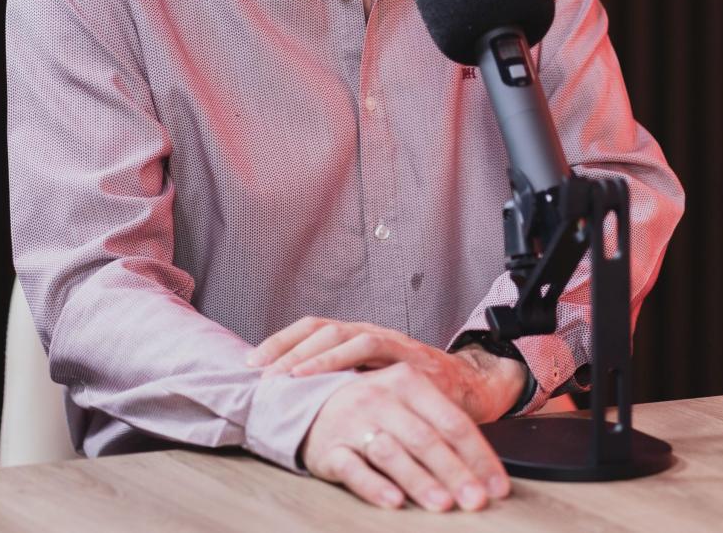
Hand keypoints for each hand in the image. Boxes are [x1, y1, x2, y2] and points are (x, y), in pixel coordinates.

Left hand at [249, 317, 526, 423]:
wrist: (471, 391)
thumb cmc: (417, 392)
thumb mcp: (374, 383)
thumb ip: (344, 382)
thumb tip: (293, 395)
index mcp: (360, 338)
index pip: (314, 328)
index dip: (281, 341)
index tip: (251, 362)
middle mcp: (373, 334)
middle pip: (323, 327)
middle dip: (288, 348)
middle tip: (260, 370)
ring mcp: (393, 343)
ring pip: (345, 335)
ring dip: (313, 355)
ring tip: (286, 376)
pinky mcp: (410, 357)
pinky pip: (373, 351)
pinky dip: (346, 361)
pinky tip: (329, 380)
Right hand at [298, 362, 510, 510]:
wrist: (308, 403)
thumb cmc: (372, 408)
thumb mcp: (407, 403)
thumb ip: (440, 428)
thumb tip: (483, 470)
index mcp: (407, 382)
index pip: (452, 422)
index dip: (479, 456)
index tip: (497, 486)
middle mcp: (380, 398)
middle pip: (426, 439)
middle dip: (455, 472)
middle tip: (477, 501)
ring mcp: (353, 422)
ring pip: (392, 453)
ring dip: (420, 480)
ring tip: (443, 504)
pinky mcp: (329, 449)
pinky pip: (354, 469)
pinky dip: (375, 486)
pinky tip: (394, 501)